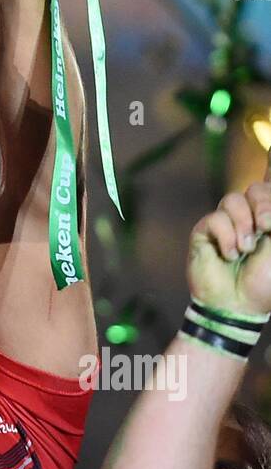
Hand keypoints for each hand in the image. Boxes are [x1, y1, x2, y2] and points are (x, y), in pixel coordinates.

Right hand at [186, 162, 270, 316]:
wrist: (238, 304)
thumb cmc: (265, 281)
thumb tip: (264, 204)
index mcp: (268, 217)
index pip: (268, 183)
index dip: (270, 163)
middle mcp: (249, 215)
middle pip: (256, 188)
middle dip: (264, 207)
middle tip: (266, 230)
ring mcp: (226, 222)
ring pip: (234, 199)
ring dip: (243, 226)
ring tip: (245, 249)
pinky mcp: (205, 230)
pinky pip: (216, 218)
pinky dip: (226, 237)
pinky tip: (229, 254)